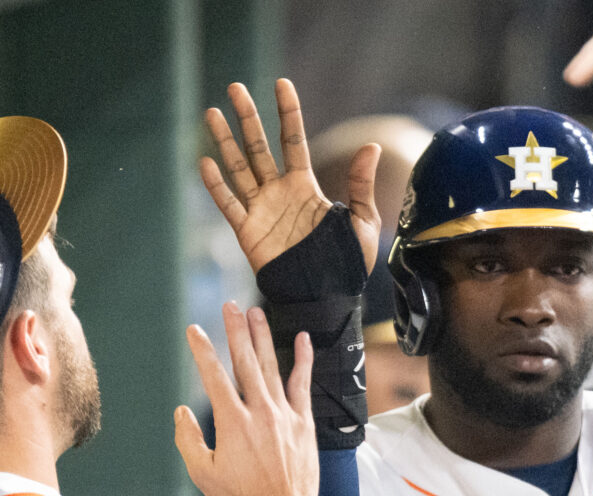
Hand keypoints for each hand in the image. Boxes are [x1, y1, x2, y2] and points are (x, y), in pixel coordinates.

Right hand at [174, 302, 320, 495]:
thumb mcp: (204, 475)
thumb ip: (189, 441)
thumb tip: (181, 412)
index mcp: (233, 423)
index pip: (214, 377)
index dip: (202, 351)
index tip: (194, 330)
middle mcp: (260, 411)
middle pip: (245, 362)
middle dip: (235, 331)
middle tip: (229, 306)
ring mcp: (285, 414)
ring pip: (272, 366)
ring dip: (262, 338)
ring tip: (255, 312)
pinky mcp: (304, 421)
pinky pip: (303, 384)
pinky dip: (303, 360)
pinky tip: (302, 338)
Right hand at [201, 78, 380, 274]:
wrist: (326, 298)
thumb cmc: (347, 265)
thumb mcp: (362, 222)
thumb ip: (362, 185)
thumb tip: (372, 146)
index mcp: (305, 187)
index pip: (293, 141)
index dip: (288, 113)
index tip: (282, 84)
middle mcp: (279, 193)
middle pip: (259, 147)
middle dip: (248, 117)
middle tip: (236, 87)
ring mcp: (261, 210)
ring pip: (238, 168)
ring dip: (224, 142)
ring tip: (212, 112)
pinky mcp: (248, 232)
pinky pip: (229, 204)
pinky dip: (216, 185)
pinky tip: (205, 161)